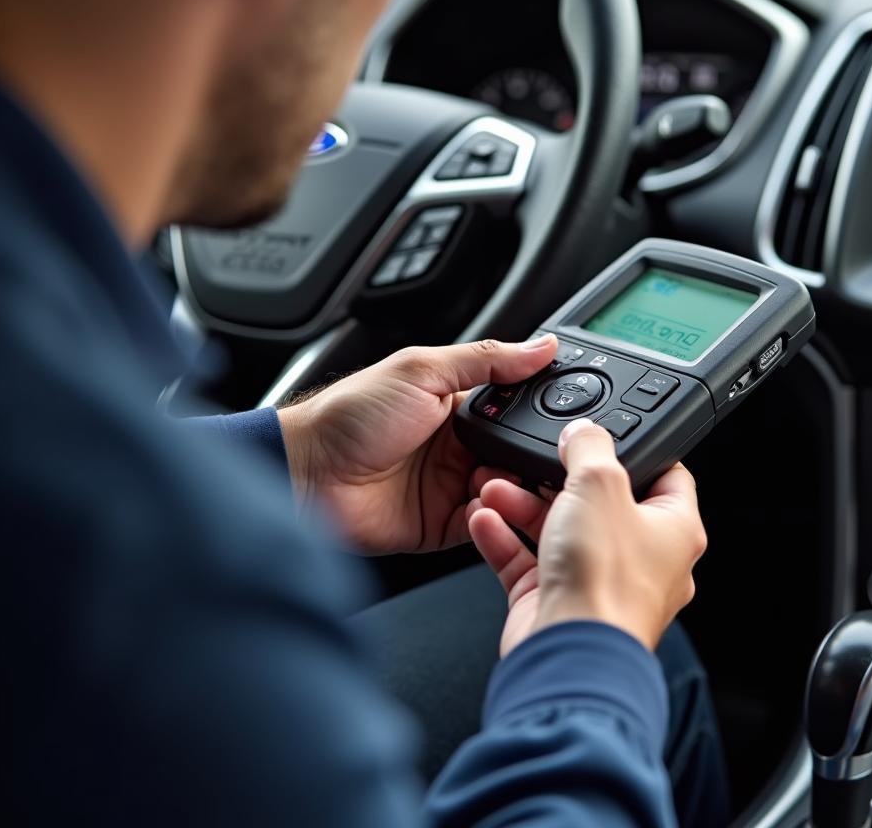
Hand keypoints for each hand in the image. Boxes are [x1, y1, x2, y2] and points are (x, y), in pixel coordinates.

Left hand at [276, 335, 557, 553]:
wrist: (307, 472)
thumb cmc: (350, 414)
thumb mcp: (422, 371)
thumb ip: (485, 360)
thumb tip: (540, 345)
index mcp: (457, 403)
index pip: (515, 406)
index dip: (538, 413)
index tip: (564, 418)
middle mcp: (458, 444)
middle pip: (516, 452)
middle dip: (529, 457)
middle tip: (538, 456)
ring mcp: (450, 485)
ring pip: (506, 490)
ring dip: (510, 488)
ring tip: (496, 479)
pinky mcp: (441, 523)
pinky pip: (483, 525)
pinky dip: (491, 518)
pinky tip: (484, 505)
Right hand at [467, 418, 706, 654]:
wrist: (569, 653)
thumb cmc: (605, 581)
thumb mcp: (600, 483)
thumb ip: (590, 446)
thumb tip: (584, 432)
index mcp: (674, 531)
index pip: (665, 477)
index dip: (636, 451)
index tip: (605, 436)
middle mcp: (642, 560)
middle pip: (599, 502)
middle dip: (557, 479)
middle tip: (534, 462)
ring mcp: (599, 583)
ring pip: (559, 530)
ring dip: (522, 505)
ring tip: (494, 485)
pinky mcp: (559, 602)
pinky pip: (529, 561)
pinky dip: (504, 538)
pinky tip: (483, 518)